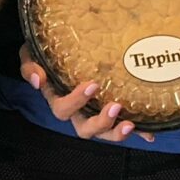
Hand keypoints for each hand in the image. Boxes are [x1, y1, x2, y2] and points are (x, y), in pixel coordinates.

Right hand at [20, 47, 148, 143]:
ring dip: (117, 132)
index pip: (63, 109)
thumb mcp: (31, 54)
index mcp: (58, 99)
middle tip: (115, 106)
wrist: (61, 45)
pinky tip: (150, 133)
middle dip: (101, 122)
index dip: (76, 101)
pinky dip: (138, 131)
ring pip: (104, 132)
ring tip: (130, 124)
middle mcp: (77, 112)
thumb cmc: (46, 53)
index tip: (92, 84)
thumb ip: (30, 66)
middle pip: (85, 129)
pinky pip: (125, 124)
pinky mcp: (112, 111)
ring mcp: (95, 113)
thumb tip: (37, 80)